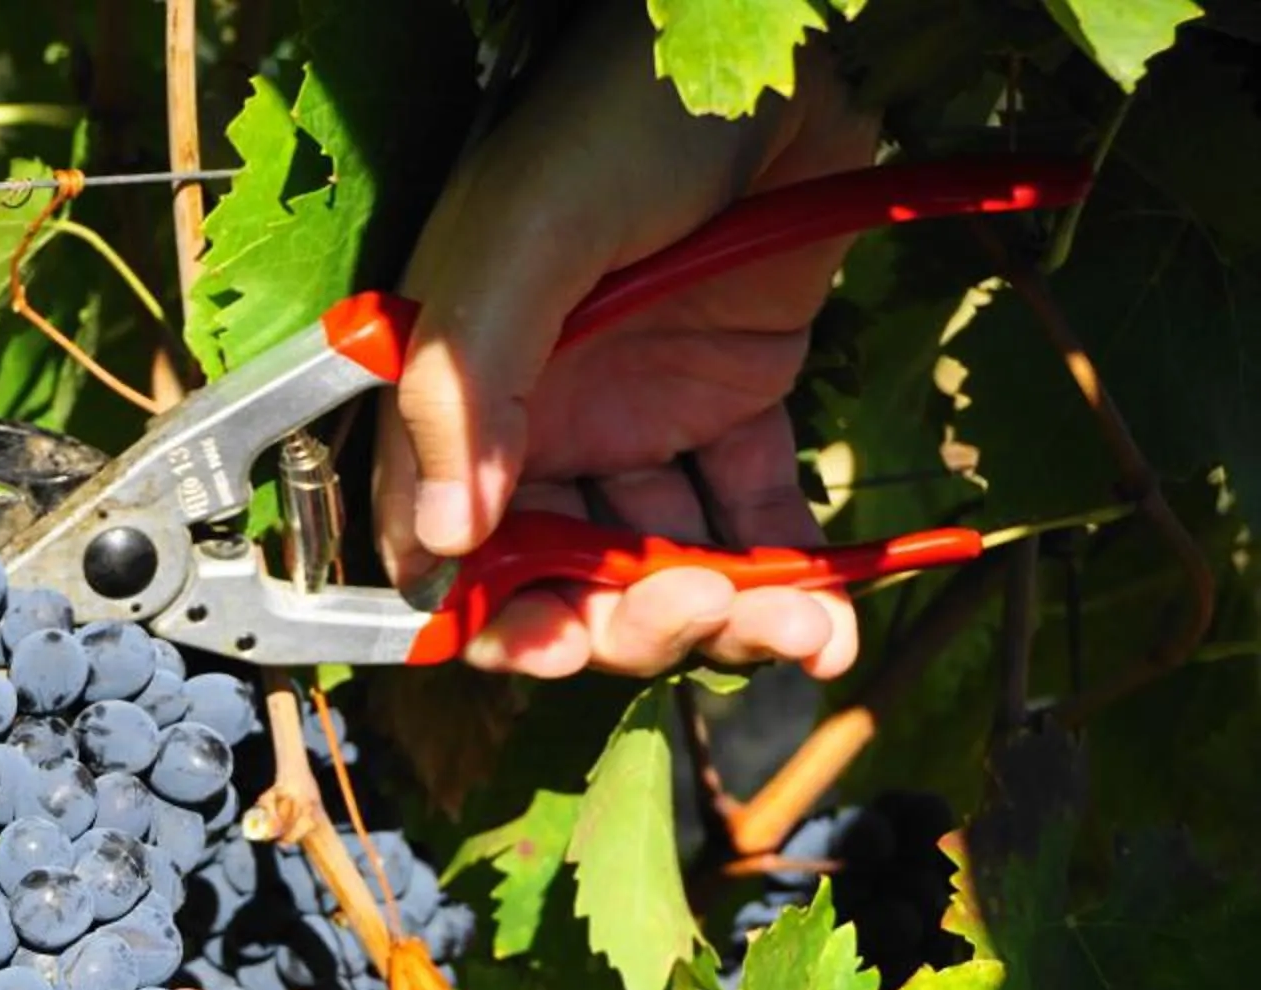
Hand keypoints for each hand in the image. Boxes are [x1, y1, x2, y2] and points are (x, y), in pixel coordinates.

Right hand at [375, 4, 881, 678]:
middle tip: (694, 610)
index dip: (491, 614)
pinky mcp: (728, 402)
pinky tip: (831, 623)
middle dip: (625, 620)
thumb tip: (444, 541)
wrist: (775, 45)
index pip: (445, 545)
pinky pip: (750, 512)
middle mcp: (538, 421)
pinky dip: (789, 577)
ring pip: (659, 560)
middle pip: (561, 576)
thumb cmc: (622, 113)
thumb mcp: (528, 237)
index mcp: (460, 391)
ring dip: (721, 615)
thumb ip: (471, 383)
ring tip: (796, 630)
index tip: (556, 642)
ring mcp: (634, 418)